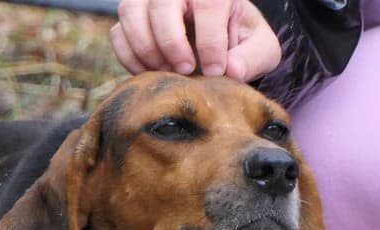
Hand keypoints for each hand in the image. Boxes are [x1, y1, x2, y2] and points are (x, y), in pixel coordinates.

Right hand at [111, 0, 280, 82]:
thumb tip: (231, 69)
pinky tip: (153, 73)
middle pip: (161, 4)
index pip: (208, 3)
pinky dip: (132, 58)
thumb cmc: (240, 41)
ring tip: (169, 72)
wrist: (217, 41)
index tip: (215, 70)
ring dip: (147, 49)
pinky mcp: (130, 18)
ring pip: (131, 12)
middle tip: (186, 70)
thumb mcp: (260, 49)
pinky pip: (118, 34)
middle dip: (172, 43)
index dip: (210, 41)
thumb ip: (253, 57)